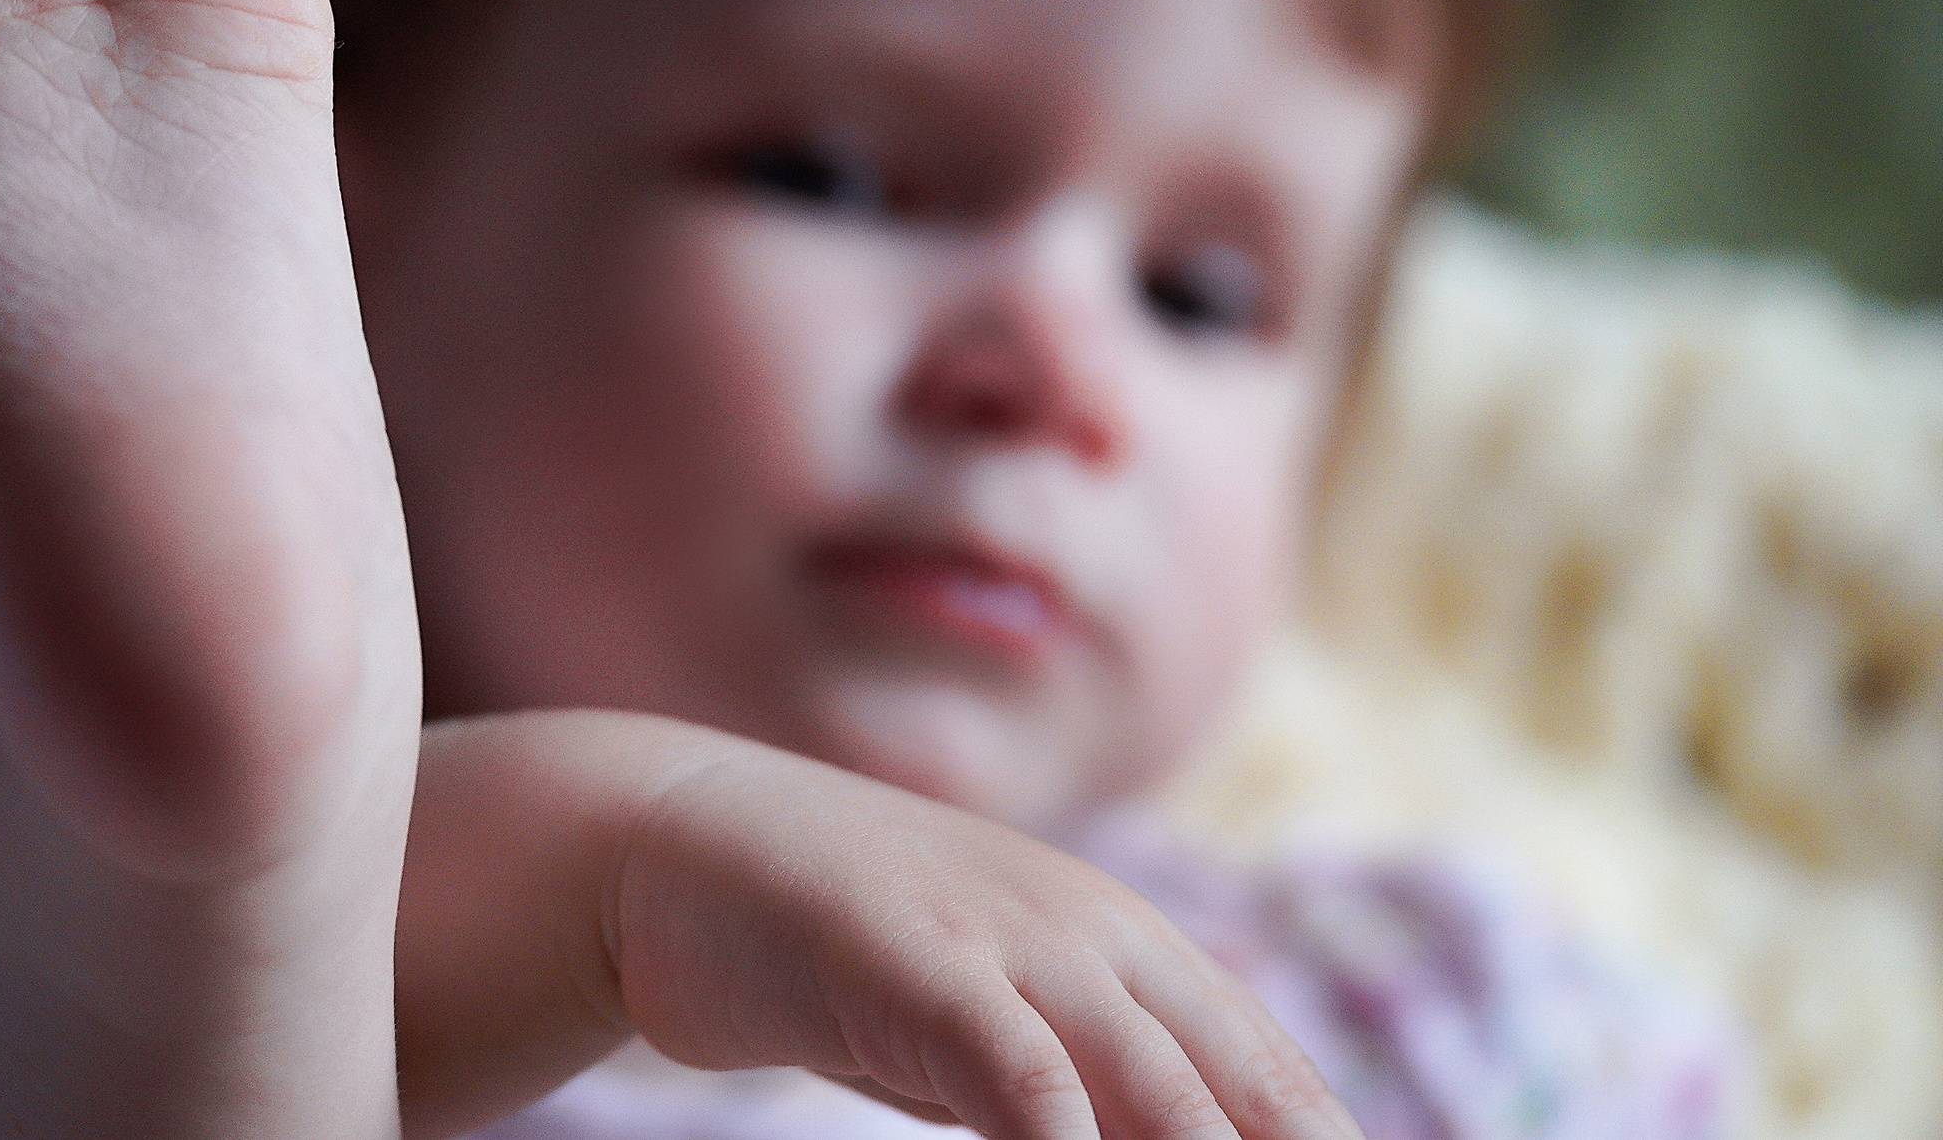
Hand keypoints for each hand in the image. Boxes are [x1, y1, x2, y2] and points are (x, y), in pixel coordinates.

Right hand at [605, 734, 1357, 1139]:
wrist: (677, 848)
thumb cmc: (844, 957)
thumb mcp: (991, 1037)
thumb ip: (1084, 1093)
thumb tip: (1183, 1132)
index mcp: (1134, 955)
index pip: (1282, 1095)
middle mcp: (1097, 939)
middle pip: (1248, 1103)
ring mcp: (1007, 939)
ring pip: (1156, 1090)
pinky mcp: (914, 960)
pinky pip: (1019, 1070)